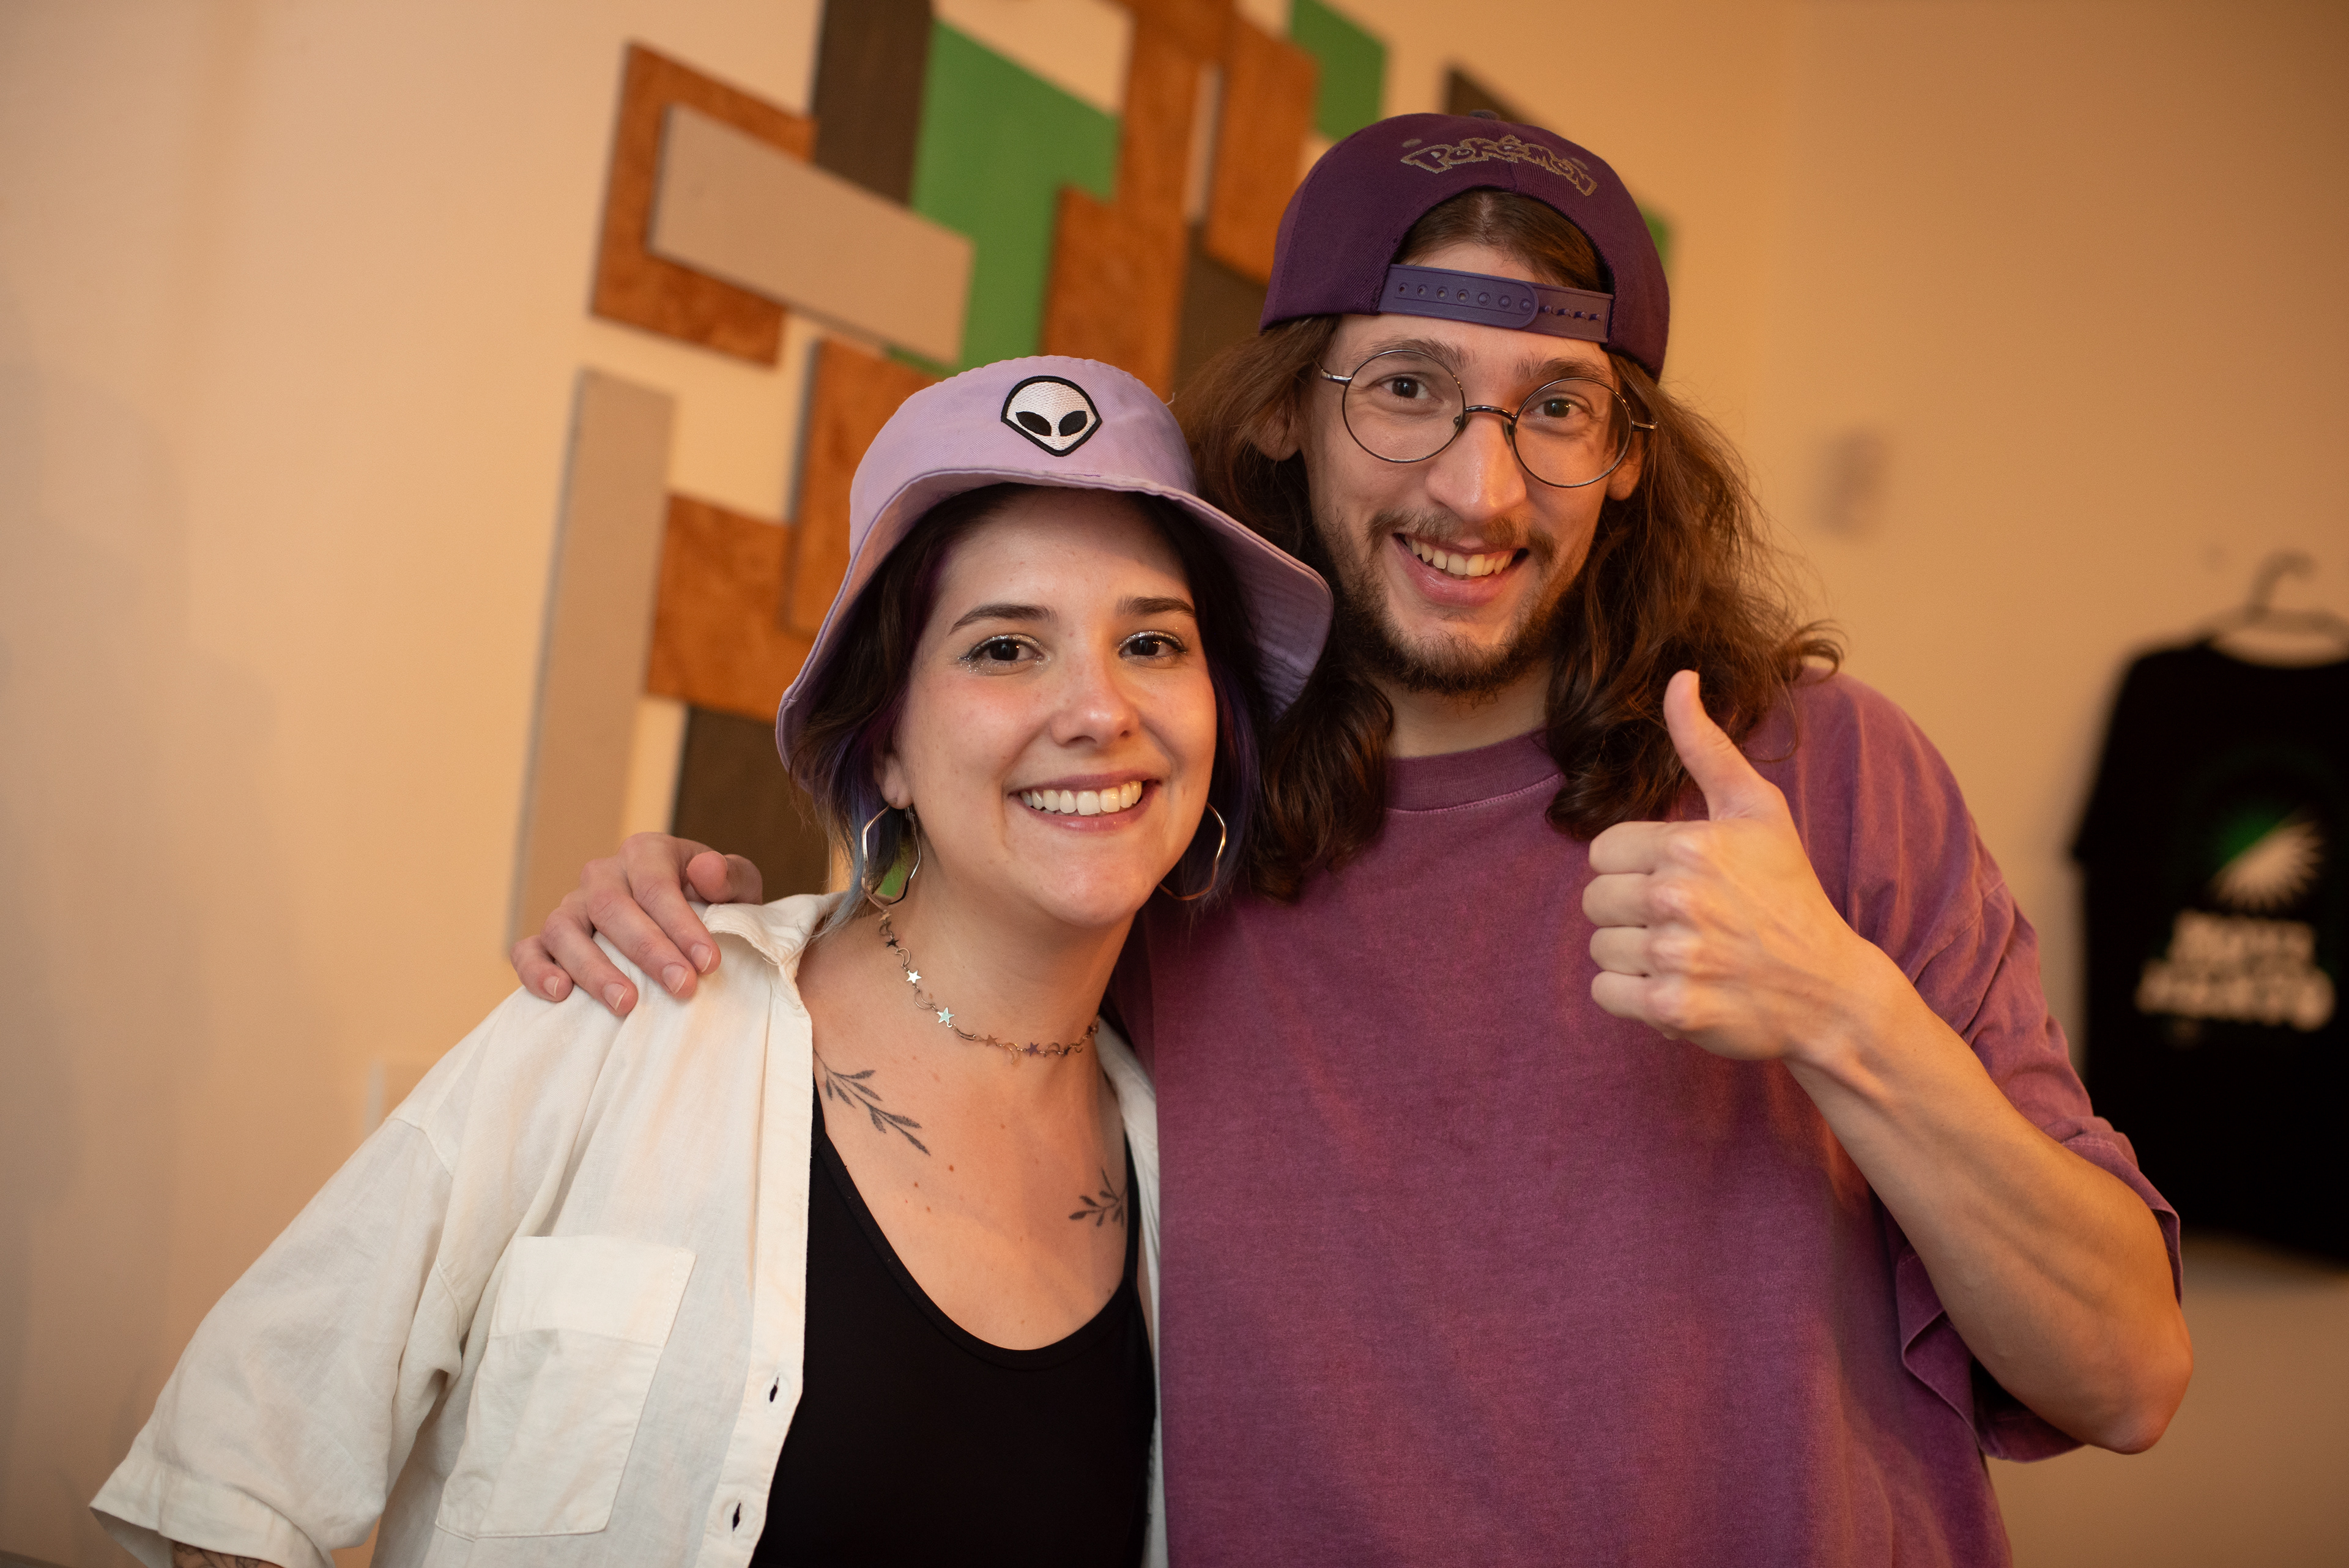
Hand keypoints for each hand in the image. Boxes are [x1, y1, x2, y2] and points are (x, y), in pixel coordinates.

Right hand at [510, 834, 763, 1014]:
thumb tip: (706, 871)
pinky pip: (527, 950)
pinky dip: (536, 970)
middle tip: (682, 988)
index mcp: (646, 852)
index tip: (709, 962)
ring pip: (564, 928)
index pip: (655, 884)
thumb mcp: (737, 887)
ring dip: (594, 968)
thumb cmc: (713, 906)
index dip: (681, 924)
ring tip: (626, 1004)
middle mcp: (602, 875)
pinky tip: (560, 994)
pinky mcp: (548, 939)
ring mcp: (571, 906)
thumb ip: (731, 876)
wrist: (684, 928)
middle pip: (612, 907)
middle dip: (648, 950)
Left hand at [1582, 670, 1899, 1063]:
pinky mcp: (1672, 1008)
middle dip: (1630, 911)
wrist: (1829, 989)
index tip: (1677, 880)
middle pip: (1595, 900)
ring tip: (1684, 954)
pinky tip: (1676, 986)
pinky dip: (1631, 996)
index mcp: (1690, 845)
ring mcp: (1676, 955)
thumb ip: (1707, 745)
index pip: (1603, 852)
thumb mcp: (1757, 810)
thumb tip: (1679, 677)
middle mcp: (1679, 898)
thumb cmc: (1788, 892)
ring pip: (1599, 947)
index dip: (1635, 868)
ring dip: (1633, 955)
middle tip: (1682, 921)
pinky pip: (1605, 993)